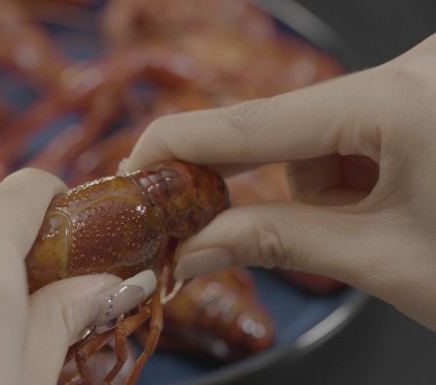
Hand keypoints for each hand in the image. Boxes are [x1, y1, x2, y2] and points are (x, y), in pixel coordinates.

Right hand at [123, 33, 435, 330]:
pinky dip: (351, 174)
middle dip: (263, 181)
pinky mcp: (425, 96)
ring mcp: (420, 81)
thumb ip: (277, 241)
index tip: (135, 166)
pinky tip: (393, 202)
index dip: (181, 145)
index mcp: (401, 104)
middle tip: (221, 222)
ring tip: (377, 225)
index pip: (254, 122)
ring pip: (324, 135)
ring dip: (324, 186)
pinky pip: (356, 132)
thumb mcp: (383, 260)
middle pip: (290, 127)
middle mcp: (411, 74)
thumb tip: (192, 248)